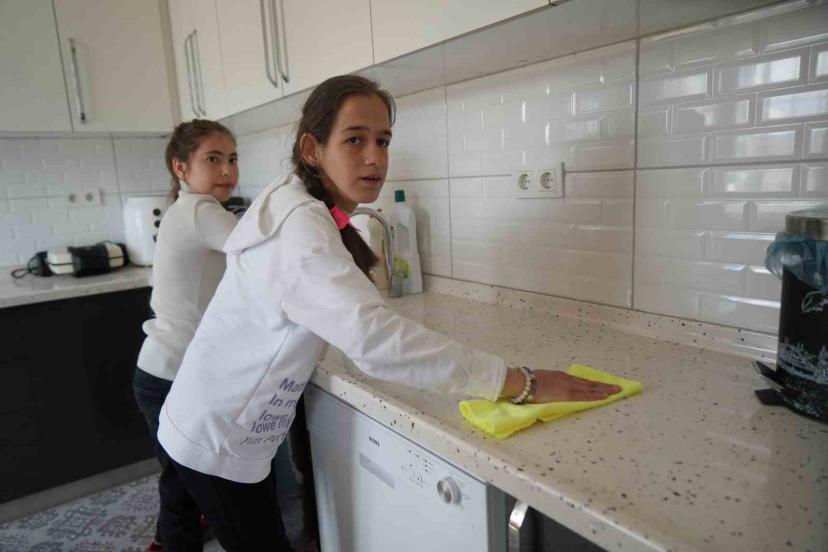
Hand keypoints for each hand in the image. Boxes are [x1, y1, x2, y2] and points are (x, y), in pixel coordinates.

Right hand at [501, 368, 620, 402]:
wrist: (523, 383)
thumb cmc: (527, 384)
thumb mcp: (542, 381)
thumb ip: (550, 385)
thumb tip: (551, 391)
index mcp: (561, 377)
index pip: (581, 381)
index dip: (593, 383)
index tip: (603, 385)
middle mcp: (567, 380)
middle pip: (589, 383)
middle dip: (604, 386)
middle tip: (617, 387)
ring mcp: (568, 387)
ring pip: (590, 388)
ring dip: (604, 390)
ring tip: (616, 391)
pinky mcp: (567, 394)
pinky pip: (584, 396)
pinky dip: (595, 396)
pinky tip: (605, 397)